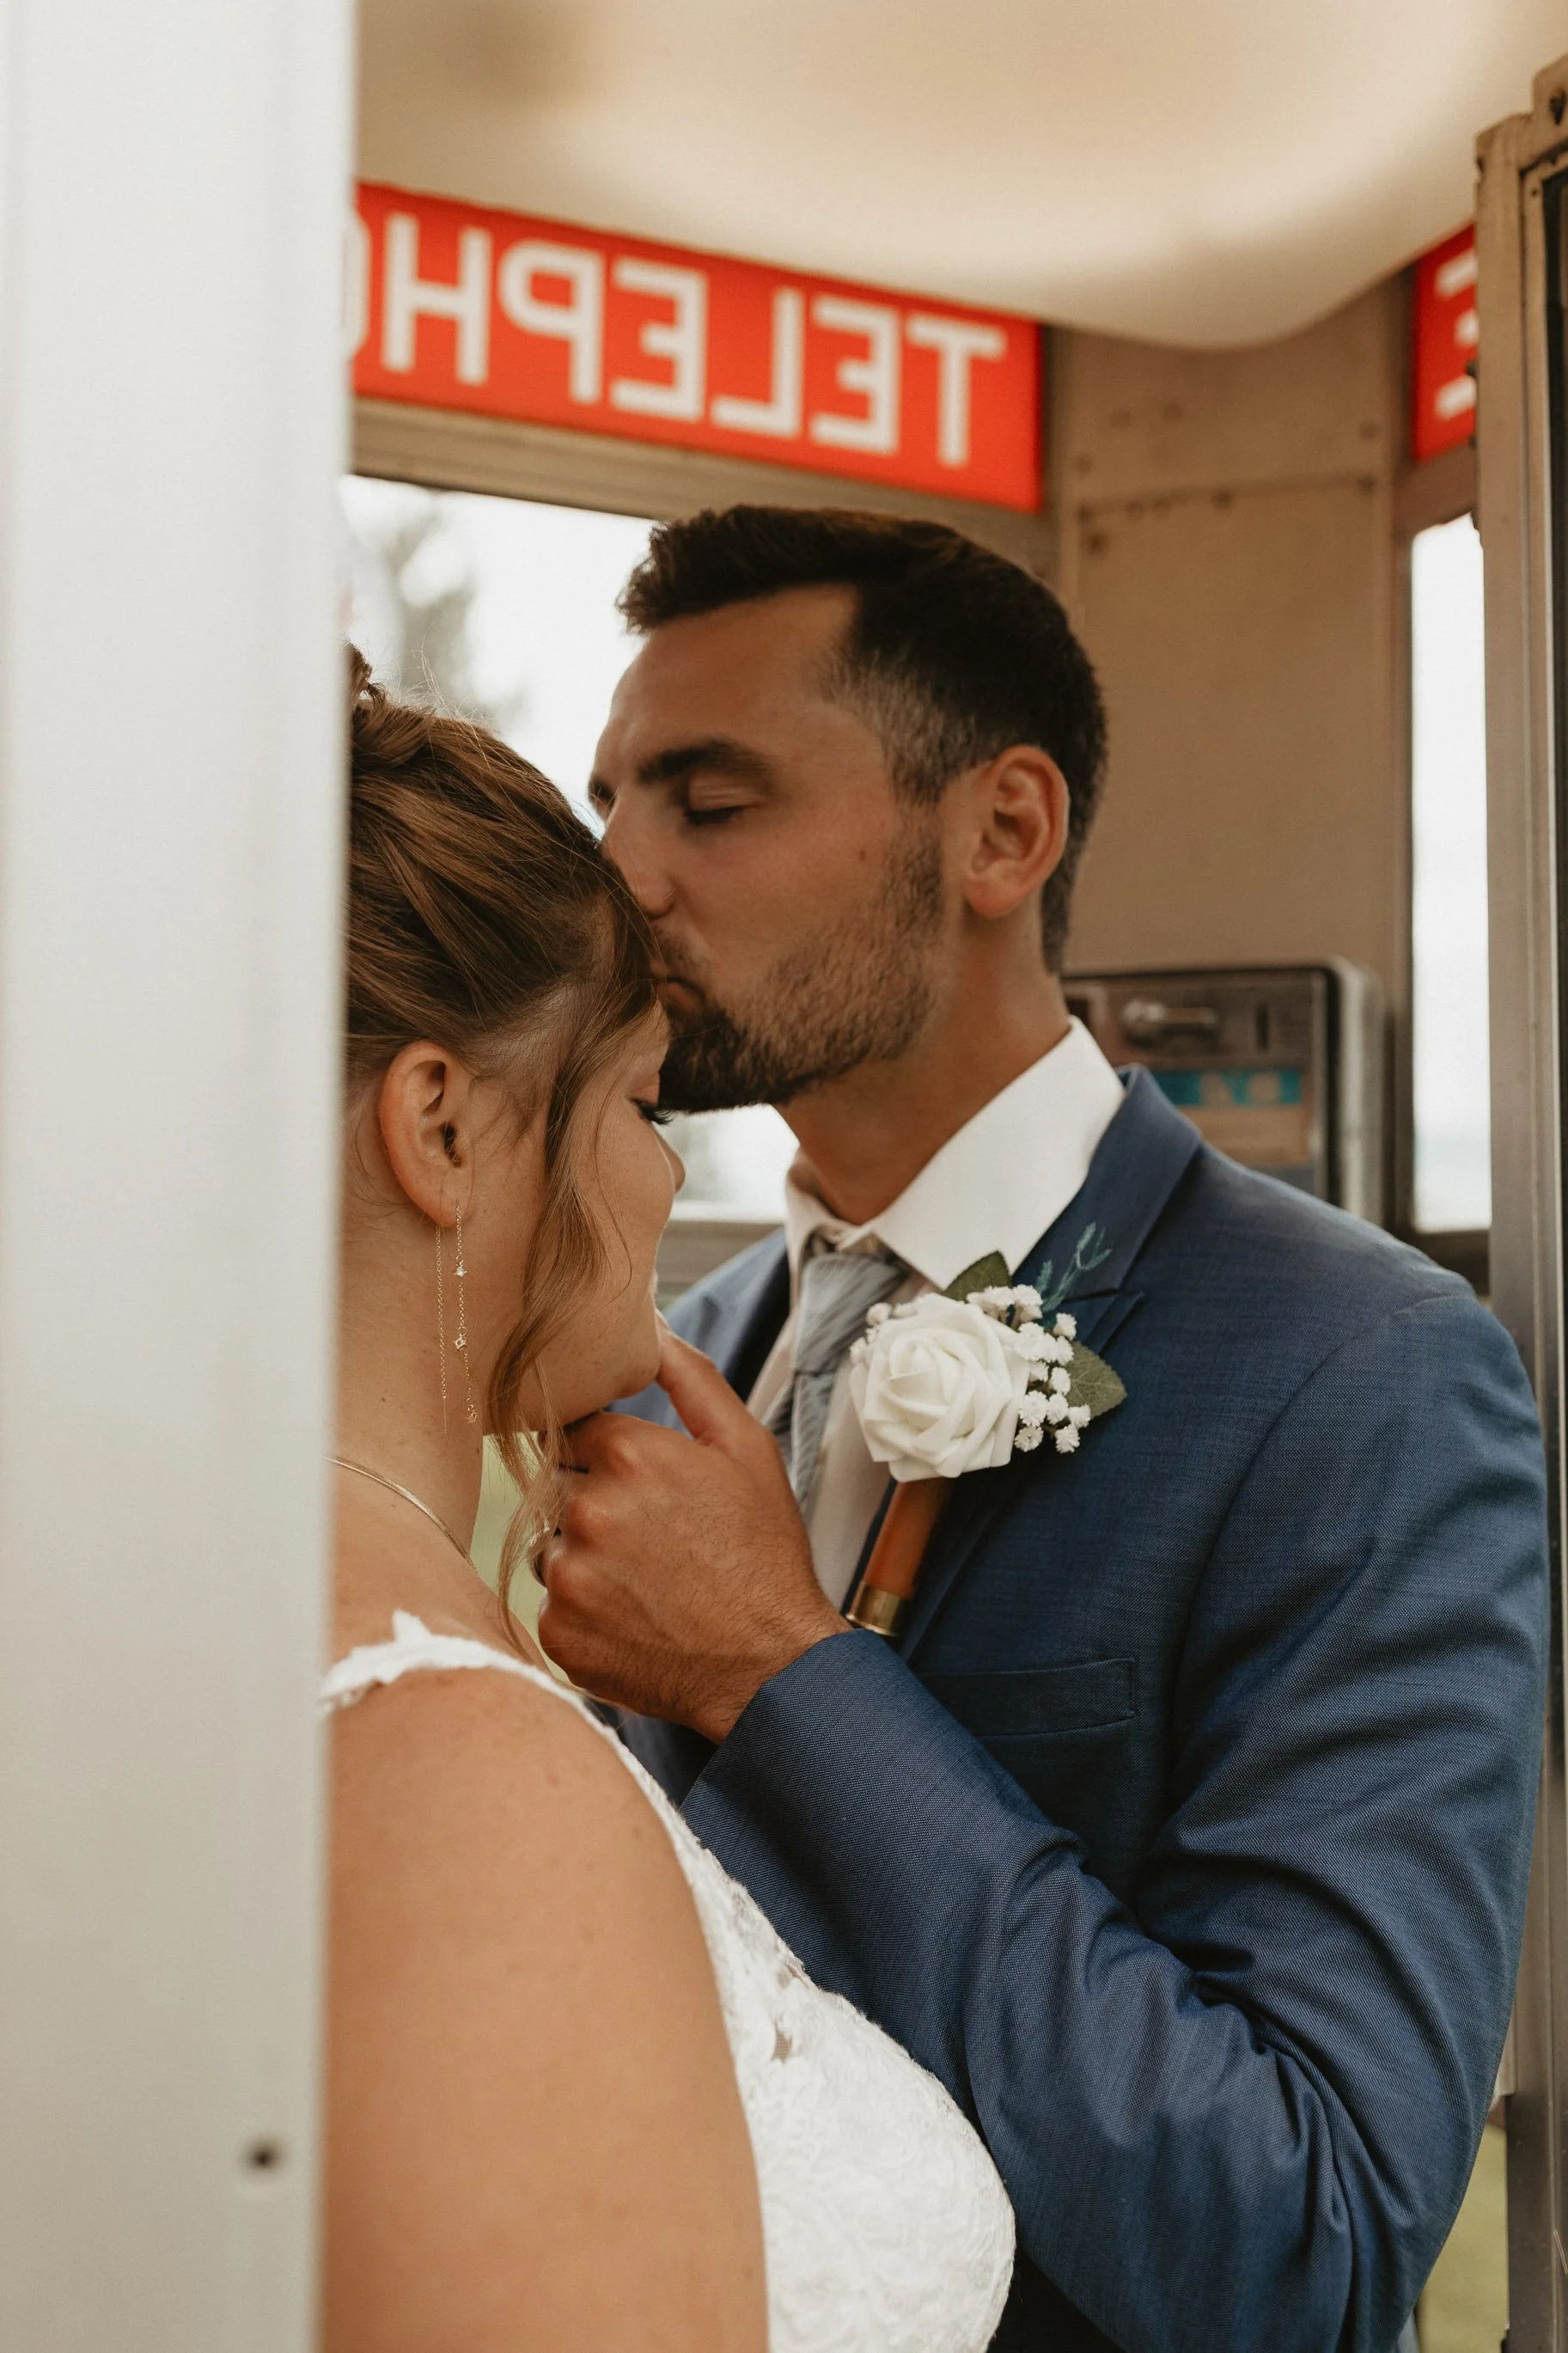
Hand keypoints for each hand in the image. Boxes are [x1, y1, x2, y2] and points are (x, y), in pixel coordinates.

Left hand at [536, 1327, 846, 1740]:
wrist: (771, 1666)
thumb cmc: (763, 1553)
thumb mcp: (746, 1449)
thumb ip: (690, 1376)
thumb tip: (649, 1323)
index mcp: (628, 1455)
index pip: (578, 1430)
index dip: (614, 1457)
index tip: (648, 1487)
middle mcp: (587, 1511)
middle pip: (558, 1486)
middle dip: (595, 1502)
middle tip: (654, 1538)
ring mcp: (568, 1577)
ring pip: (550, 1545)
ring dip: (584, 1557)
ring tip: (647, 1581)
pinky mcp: (558, 1634)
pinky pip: (551, 1604)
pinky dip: (584, 1610)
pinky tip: (634, 1617)